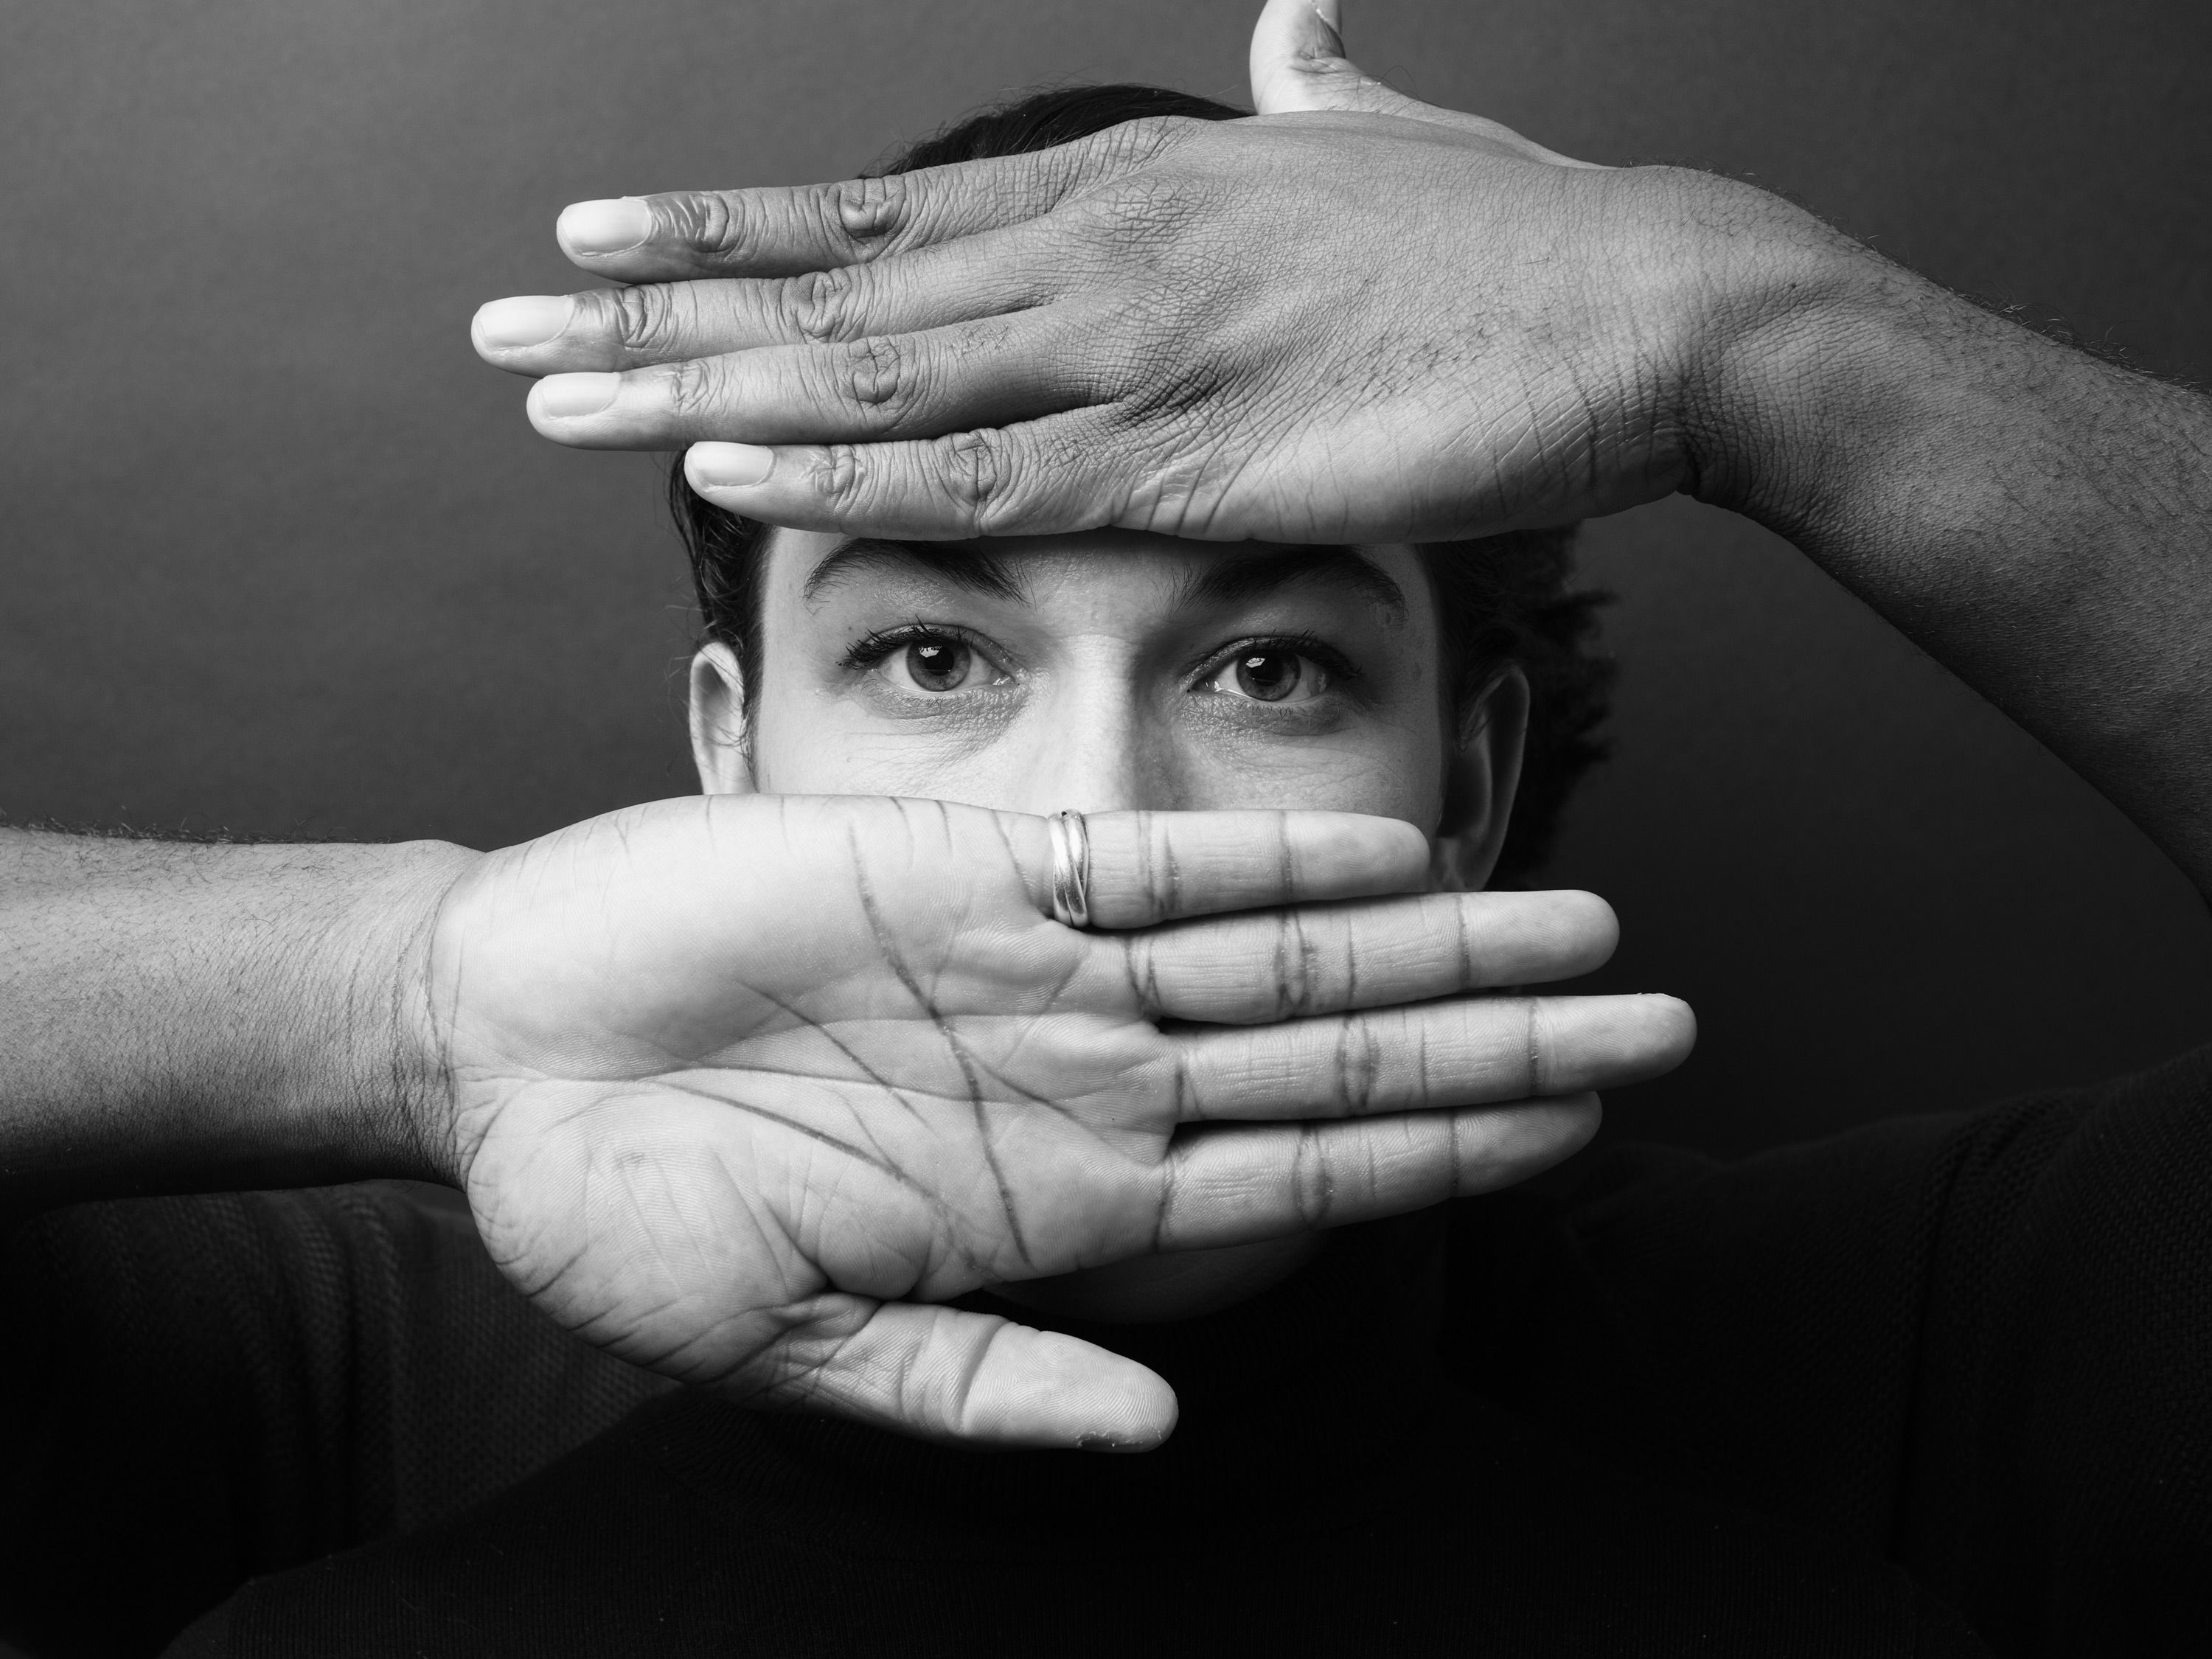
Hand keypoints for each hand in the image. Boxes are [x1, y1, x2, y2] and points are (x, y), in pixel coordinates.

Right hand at [427, 794, 1690, 1447]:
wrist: (494, 1048)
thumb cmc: (620, 1211)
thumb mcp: (790, 1342)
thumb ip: (980, 1382)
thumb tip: (1158, 1425)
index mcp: (1063, 1202)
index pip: (1310, 1179)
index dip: (1455, 1161)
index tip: (1591, 1137)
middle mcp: (1089, 1077)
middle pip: (1342, 1060)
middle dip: (1509, 1045)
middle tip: (1672, 1018)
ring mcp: (1045, 970)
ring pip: (1284, 950)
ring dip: (1436, 943)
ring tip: (1582, 924)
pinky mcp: (973, 870)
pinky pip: (1152, 860)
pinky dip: (1268, 857)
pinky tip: (1390, 854)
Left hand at [471, 0, 1838, 541]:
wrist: (1662, 303)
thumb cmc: (1521, 243)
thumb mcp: (1384, 142)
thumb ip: (1309, 88)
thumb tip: (1291, 19)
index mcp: (1131, 185)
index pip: (882, 206)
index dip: (727, 225)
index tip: (595, 233)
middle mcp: (1102, 248)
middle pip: (834, 281)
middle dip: (649, 303)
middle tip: (496, 318)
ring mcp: (1141, 346)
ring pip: (874, 371)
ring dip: (699, 381)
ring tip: (548, 395)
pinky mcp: (1199, 452)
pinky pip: (987, 473)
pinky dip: (849, 471)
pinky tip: (728, 465)